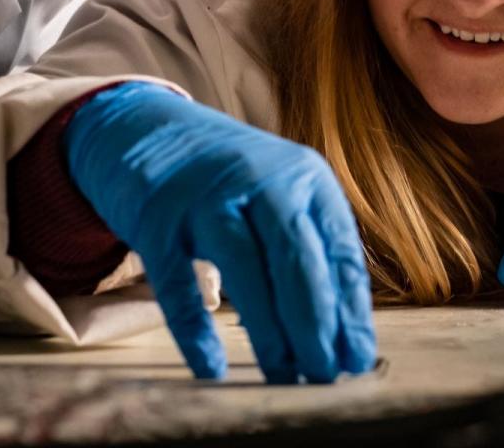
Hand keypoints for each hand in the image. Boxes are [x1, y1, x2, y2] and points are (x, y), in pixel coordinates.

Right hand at [65, 81, 376, 382]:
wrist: (146, 126)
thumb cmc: (228, 177)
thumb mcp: (281, 192)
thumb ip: (312, 249)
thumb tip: (344, 335)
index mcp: (303, 175)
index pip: (338, 250)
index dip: (350, 311)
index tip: (357, 360)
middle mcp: (259, 179)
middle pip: (297, 260)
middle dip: (317, 325)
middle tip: (326, 376)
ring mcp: (204, 198)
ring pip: (246, 269)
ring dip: (270, 332)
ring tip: (286, 377)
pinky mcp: (156, 220)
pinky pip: (178, 283)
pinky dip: (196, 330)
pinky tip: (213, 368)